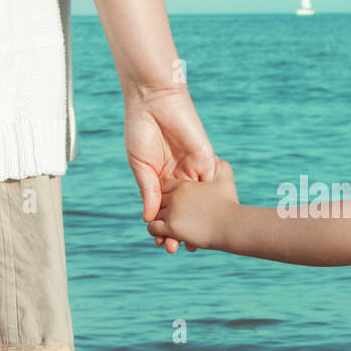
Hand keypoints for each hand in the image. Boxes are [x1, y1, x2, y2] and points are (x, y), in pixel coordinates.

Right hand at [123, 86, 216, 252]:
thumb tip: (149, 219)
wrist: (154, 100)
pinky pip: (209, 184)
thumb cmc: (141, 129)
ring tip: (192, 243)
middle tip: (175, 249)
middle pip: (182, 210)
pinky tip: (207, 219)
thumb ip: (149, 192)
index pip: (165, 208)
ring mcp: (193, 169)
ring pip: (197, 203)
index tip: (159, 244)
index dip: (163, 226)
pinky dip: (209, 202)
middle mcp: (179, 176)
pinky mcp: (205, 158)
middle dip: (179, 229)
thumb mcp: (141, 166)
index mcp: (161, 177)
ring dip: (195, 222)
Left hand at [147, 160, 238, 252]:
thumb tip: (215, 157)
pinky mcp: (171, 228)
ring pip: (154, 214)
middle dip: (162, 208)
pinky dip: (156, 232)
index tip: (174, 202)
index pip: (165, 186)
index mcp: (183, 185)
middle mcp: (174, 196)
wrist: (233, 225)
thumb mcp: (225, 178)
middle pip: (158, 200)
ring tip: (166, 229)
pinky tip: (164, 235)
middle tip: (169, 217)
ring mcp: (171, 212)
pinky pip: (152, 228)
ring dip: (158, 221)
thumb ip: (219, 164)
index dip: (168, 194)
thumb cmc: (230, 204)